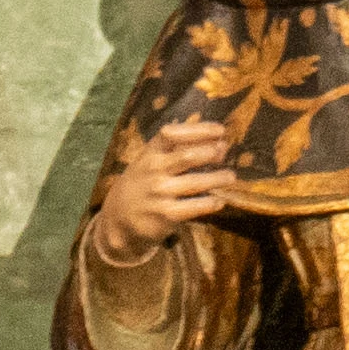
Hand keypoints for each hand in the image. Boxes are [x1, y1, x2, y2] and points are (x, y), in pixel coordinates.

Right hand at [82, 112, 237, 267]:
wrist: (118, 220)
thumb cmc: (141, 185)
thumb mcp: (149, 162)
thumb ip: (176, 151)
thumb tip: (218, 142)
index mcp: (149, 154)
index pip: (172, 134)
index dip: (198, 129)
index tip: (220, 130)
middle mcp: (153, 171)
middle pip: (186, 156)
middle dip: (209, 152)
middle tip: (224, 152)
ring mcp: (159, 193)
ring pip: (194, 182)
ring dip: (216, 178)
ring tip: (230, 176)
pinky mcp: (165, 215)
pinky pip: (193, 207)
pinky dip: (209, 204)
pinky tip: (219, 201)